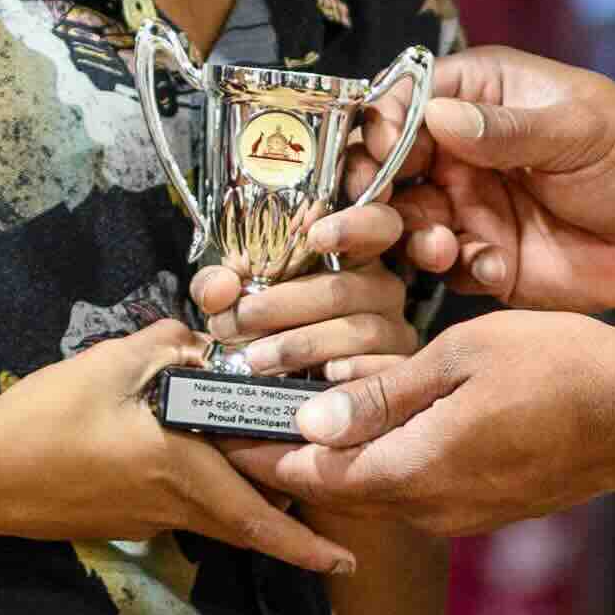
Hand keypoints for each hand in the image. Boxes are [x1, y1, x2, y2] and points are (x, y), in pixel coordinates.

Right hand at [0, 319, 353, 572]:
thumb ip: (165, 347)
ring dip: (244, 505)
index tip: (346, 563)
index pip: (257, 516)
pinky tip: (192, 458)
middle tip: (325, 517)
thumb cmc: (39, 421)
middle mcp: (171, 507)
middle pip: (244, 523)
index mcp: (179, 470)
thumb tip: (200, 342)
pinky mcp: (120, 521)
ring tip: (269, 476)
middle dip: (287, 526)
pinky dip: (202, 494)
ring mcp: (144, 520)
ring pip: (213, 518)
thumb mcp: (106, 364)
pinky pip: (179, 511)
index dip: (304, 545)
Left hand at [190, 200, 420, 377]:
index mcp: (353, 257)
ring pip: (356, 332)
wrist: (284, 389)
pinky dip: (347, 375)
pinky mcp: (396, 373)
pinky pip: (379, 372)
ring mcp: (394, 332)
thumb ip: (218, 287)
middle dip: (283, 304)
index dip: (353, 225)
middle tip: (239, 319)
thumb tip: (218, 290)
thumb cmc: (270, 331)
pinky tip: (320, 377)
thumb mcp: (238, 300)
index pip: (375, 224)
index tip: (315, 236)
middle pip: (341, 289)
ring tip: (256, 358)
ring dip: (300, 345)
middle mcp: (381, 289)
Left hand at [247, 308, 614, 538]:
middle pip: (340, 490)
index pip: (314, 472)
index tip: (219, 434)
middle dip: (291, 459)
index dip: (261, 454)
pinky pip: (417, 493)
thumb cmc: (560, 369)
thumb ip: (383, 394)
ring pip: (379, 493)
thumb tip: (310, 420)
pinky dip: (385, 466)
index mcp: (415, 470)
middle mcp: (432, 508)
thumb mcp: (461, 358)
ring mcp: (463, 515)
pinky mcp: (489, 509)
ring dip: (340, 463)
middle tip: (246, 423)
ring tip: (303, 422)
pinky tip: (381, 433)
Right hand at [383, 50, 614, 317]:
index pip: (406, 102)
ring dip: (412, 236)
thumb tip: (438, 117)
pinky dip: (459, 269)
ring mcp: (474, 205)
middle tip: (377, 216)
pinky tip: (493, 267)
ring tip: (441, 247)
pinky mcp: (489, 257)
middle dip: (375, 192)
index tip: (380, 153)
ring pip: (408, 220)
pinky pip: (449, 267)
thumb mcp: (579, 130)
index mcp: (482, 96)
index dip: (381, 127)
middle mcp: (465, 150)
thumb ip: (508, 129)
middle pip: (390, 166)